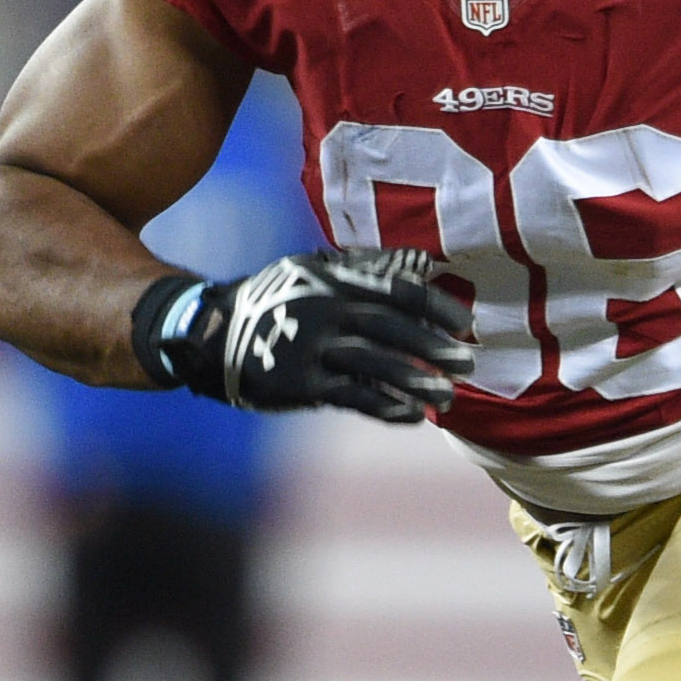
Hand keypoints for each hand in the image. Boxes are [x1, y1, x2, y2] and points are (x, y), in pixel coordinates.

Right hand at [138, 248, 475, 421]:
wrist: (212, 333)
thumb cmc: (278, 299)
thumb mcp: (314, 270)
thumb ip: (367, 268)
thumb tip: (422, 264)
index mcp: (335, 279)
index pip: (398, 290)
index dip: (436, 308)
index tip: (465, 325)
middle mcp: (325, 309)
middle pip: (392, 328)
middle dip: (434, 347)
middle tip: (468, 363)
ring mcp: (311, 347)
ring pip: (376, 365)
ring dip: (416, 381)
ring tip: (447, 397)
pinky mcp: (299, 383)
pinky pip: (351, 396)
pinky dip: (385, 407)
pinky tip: (412, 416)